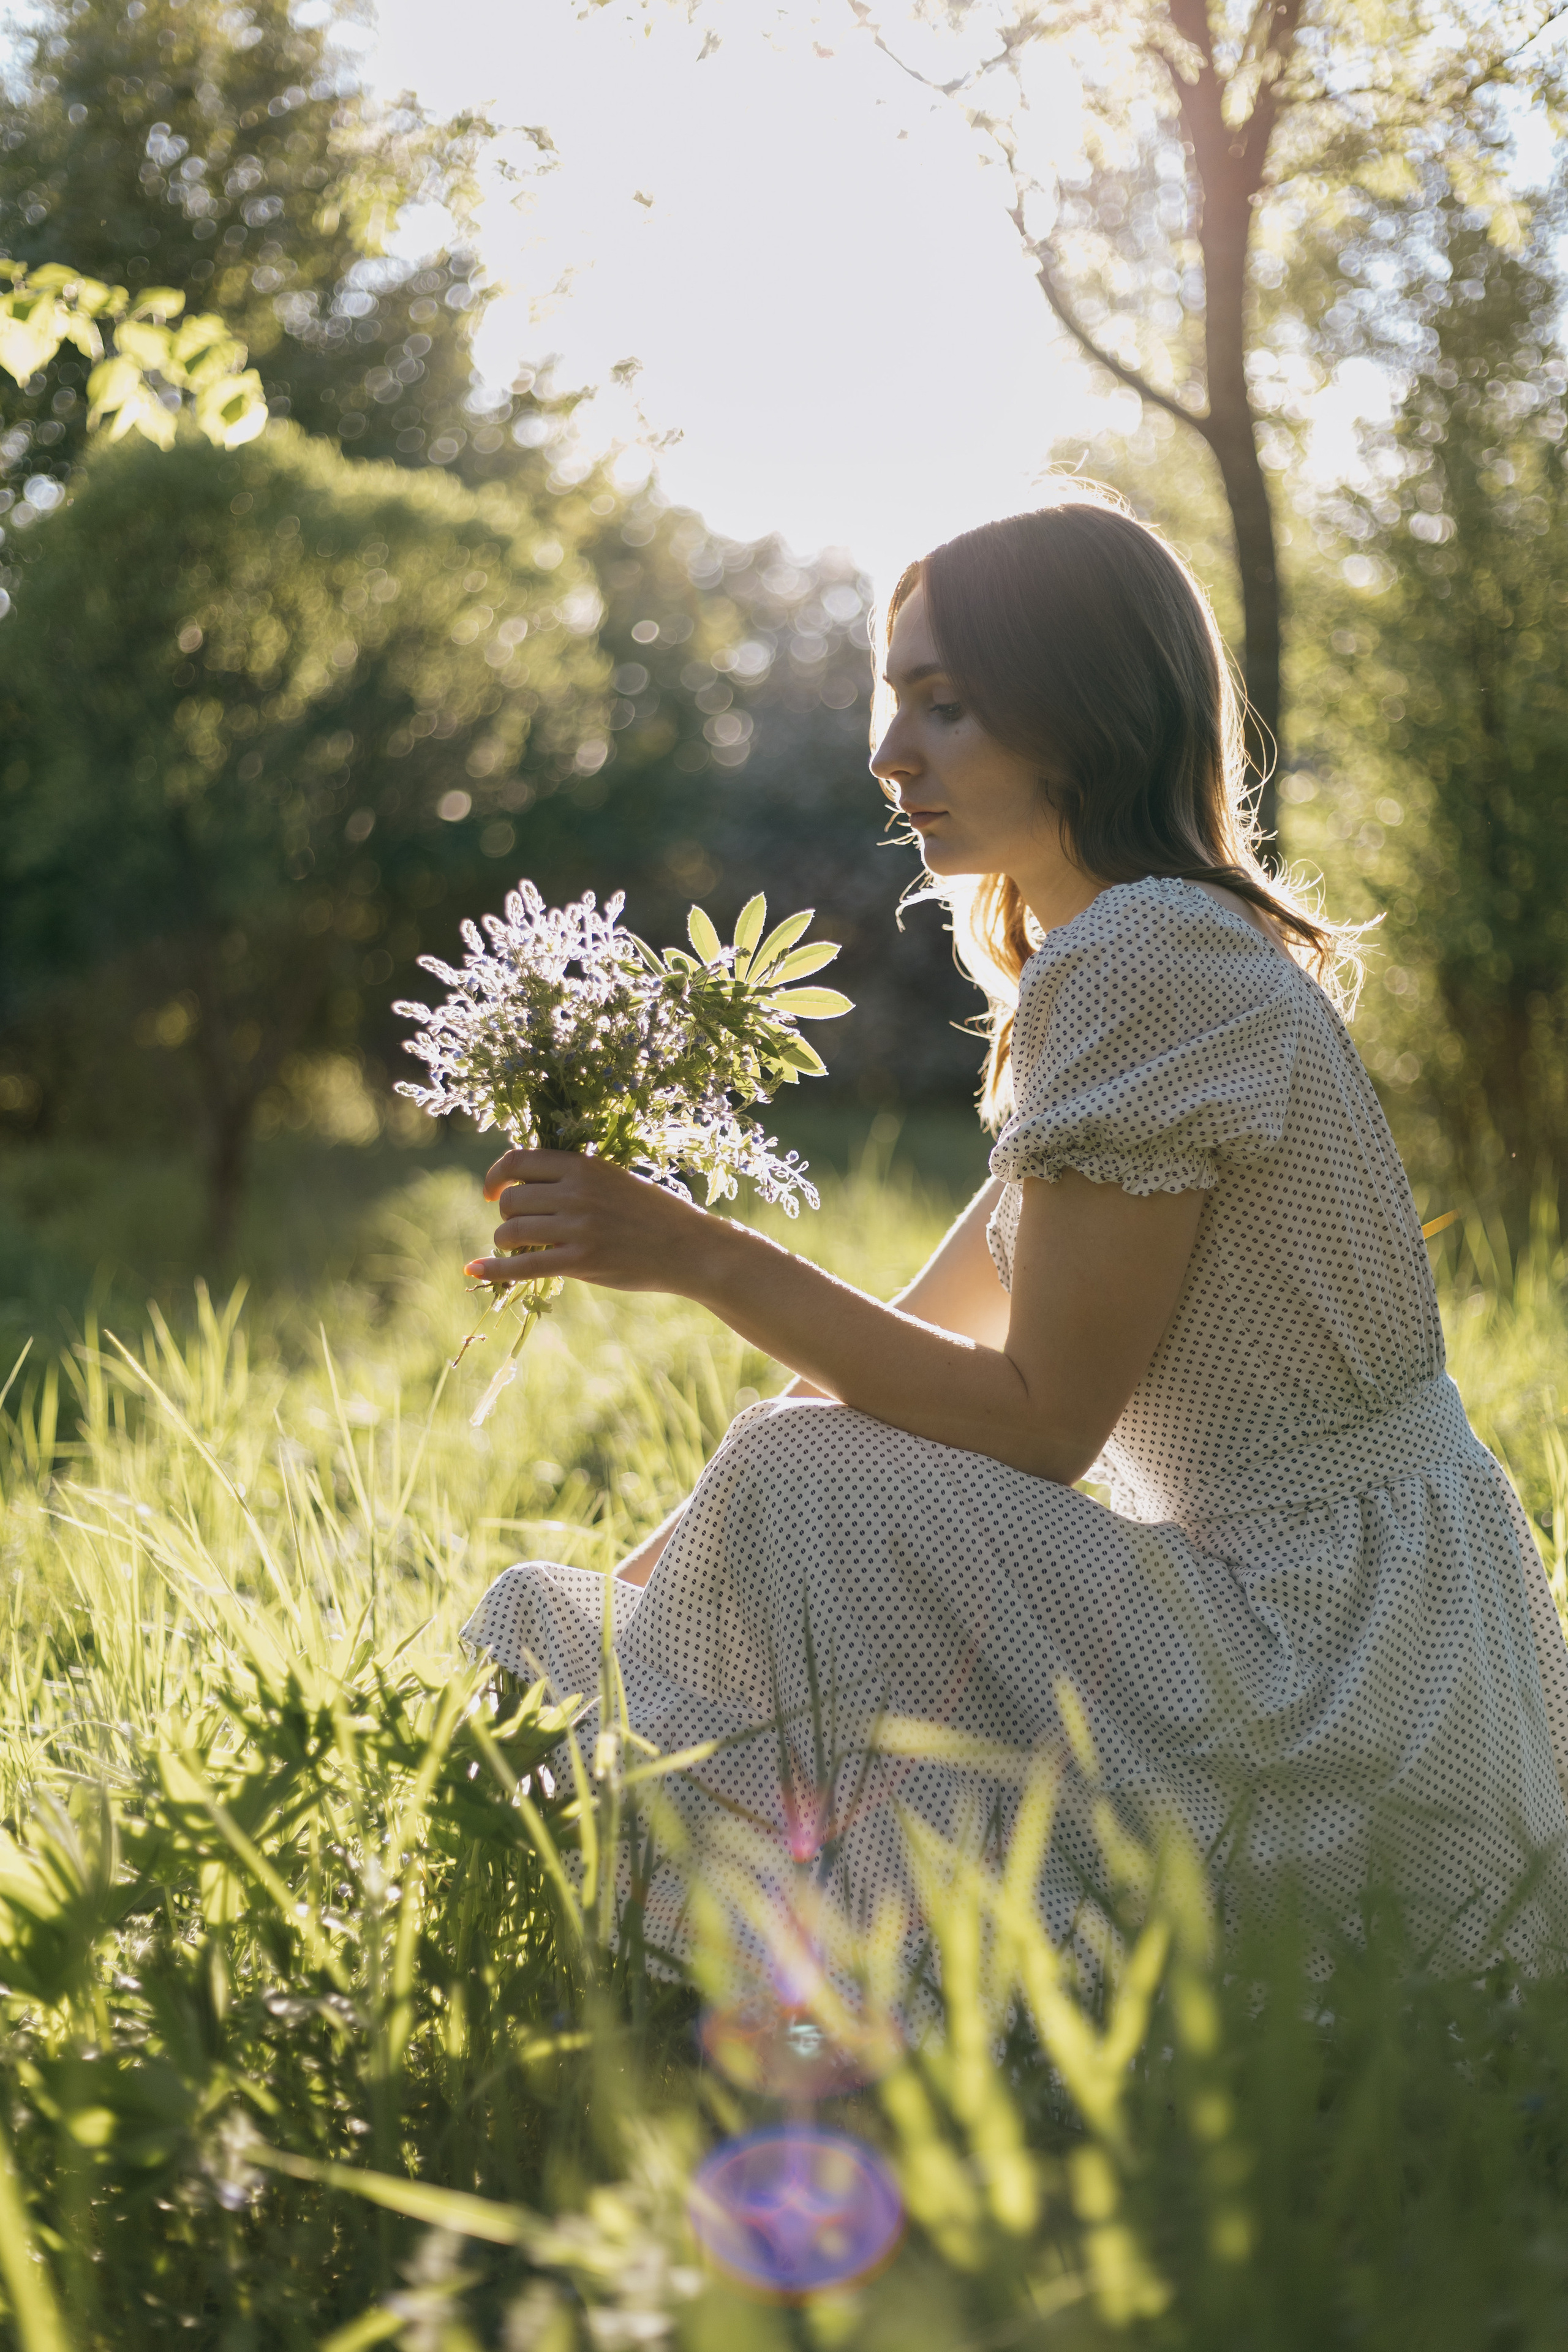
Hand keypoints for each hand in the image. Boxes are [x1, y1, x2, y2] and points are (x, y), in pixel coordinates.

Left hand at [466, 1149, 720, 1295]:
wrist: (689, 1247)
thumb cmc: (652, 1213)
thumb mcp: (613, 1179)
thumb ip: (574, 1178)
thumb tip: (523, 1181)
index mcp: (584, 1165)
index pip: (518, 1161)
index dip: (496, 1176)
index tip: (493, 1192)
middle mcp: (577, 1192)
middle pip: (512, 1199)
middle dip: (506, 1215)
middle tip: (516, 1227)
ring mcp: (578, 1227)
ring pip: (512, 1231)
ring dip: (505, 1242)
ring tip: (516, 1248)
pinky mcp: (581, 1261)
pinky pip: (523, 1267)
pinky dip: (493, 1269)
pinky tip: (474, 1269)